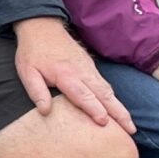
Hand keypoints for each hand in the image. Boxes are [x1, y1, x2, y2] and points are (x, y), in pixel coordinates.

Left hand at [13, 18, 134, 131]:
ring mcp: (88, 68)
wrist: (42, 27)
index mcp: (66, 75)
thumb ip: (37, 92)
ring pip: (108, 90)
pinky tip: (119, 109)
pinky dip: (114, 98)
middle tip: (131, 130)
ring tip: (130, 125)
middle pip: (104, 95)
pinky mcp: (90, 66)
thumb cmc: (33, 53)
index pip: (83, 95)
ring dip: (120, 107)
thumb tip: (45, 112)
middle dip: (118, 113)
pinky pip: (105, 84)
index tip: (105, 122)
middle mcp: (82, 72)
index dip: (94, 109)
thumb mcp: (27, 72)